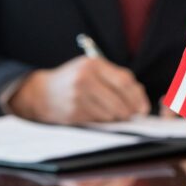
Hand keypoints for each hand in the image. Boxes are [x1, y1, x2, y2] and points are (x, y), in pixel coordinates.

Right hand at [9, 56, 149, 123]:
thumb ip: (116, 79)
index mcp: (93, 64)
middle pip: (119, 100)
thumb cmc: (75, 81)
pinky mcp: (72, 112)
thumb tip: (140, 100)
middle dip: (129, 111)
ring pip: (110, 113)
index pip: (124, 81)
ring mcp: (77, 95)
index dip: (137, 97)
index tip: (143, 108)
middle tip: (132, 116)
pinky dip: (102, 121)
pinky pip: (98, 121)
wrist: (42, 93)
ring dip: (116, 118)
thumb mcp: (93, 71)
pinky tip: (98, 116)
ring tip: (113, 115)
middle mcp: (85, 78)